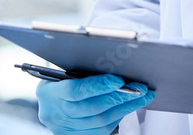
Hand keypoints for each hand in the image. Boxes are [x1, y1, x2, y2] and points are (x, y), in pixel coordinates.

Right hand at [36, 74, 154, 134]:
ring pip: (100, 122)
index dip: (98, 86)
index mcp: (49, 92)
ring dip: (125, 107)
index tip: (119, 80)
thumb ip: (84, 69)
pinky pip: (101, 130)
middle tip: (140, 88)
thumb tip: (115, 64)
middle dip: (120, 97)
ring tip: (143, 96)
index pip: (75, 91)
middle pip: (92, 108)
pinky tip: (130, 106)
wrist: (49, 103)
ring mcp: (65, 129)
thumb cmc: (60, 80)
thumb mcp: (64, 71)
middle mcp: (55, 114)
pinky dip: (118, 116)